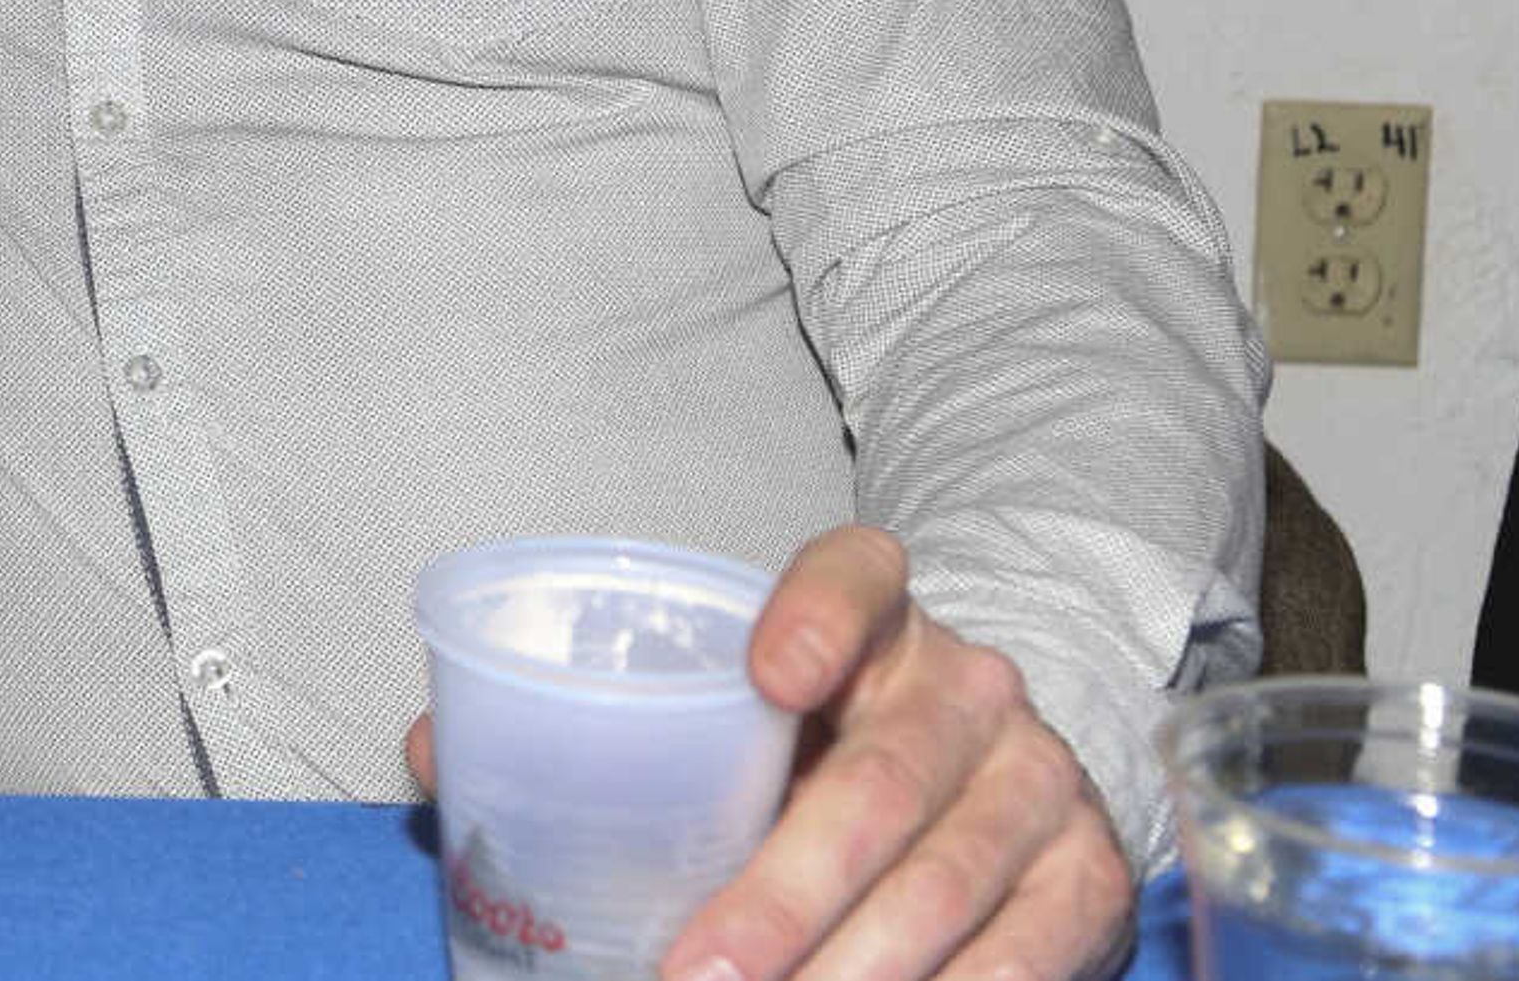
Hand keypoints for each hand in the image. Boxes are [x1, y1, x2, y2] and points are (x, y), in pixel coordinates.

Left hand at [401, 527, 1125, 980]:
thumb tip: (430, 747)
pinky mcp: (1088, 875)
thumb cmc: (818, 741)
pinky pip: (1026, 956)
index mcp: (875, 616)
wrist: (993, 769)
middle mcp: (969, 684)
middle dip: (786, 892)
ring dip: (853, 971)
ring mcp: (1038, 781)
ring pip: (947, 883)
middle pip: (884, 782)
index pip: (855, 577)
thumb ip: (596, 718)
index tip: (766, 674)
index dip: (818, 615)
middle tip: (693, 972)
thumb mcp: (728, 705)